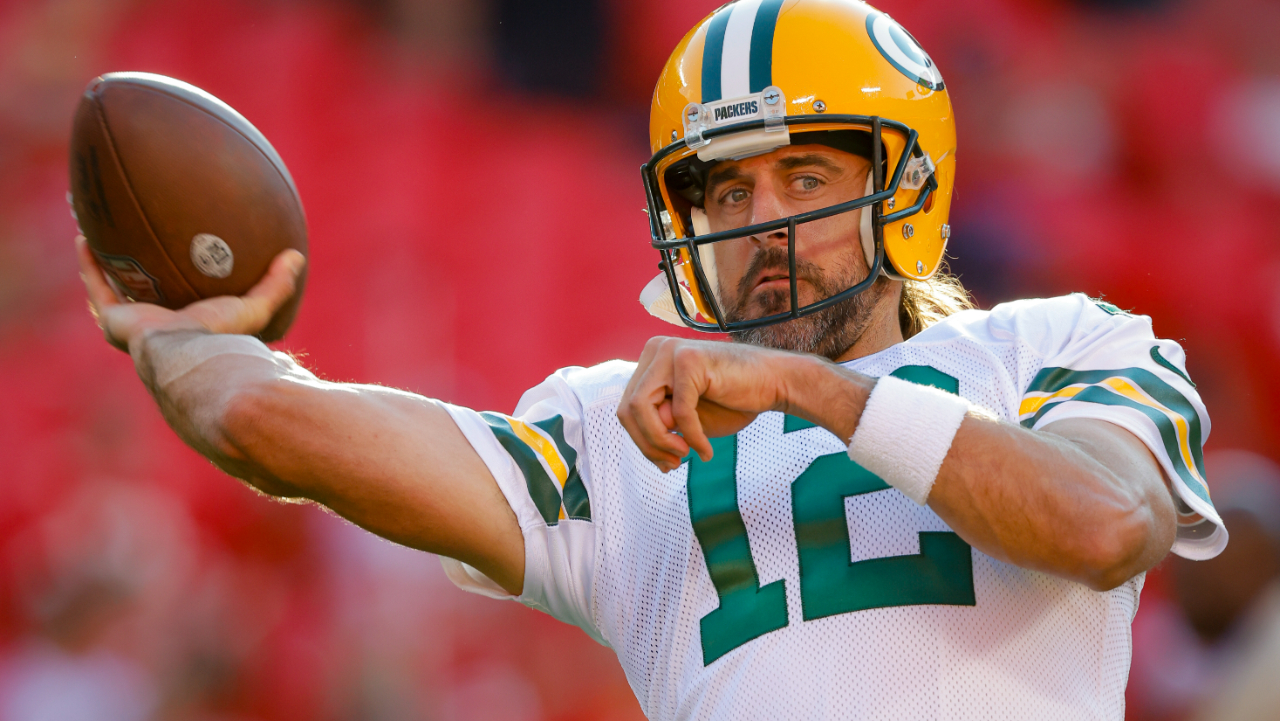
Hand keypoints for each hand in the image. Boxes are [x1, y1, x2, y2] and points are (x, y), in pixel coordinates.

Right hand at [76, 235, 304, 352]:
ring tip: (102, 236)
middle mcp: (157, 330)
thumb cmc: (225, 340)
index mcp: (188, 329)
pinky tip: (87, 237)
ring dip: (107, 265)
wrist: (192, 359)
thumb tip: (297, 256)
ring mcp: (133, 326)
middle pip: (144, 296)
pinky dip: (90, 265)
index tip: (177, 266)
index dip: (177, 288)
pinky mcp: (114, 322)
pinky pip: (98, 288)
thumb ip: (276, 285)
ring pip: (114, 290)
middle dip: (139, 275)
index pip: (182, 306)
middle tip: (136, 247)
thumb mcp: (255, 308)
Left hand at [618, 337, 815, 471]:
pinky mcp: (690, 360)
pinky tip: (706, 450)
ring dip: (661, 442)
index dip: (642, 441)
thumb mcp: (685, 418)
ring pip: (642, 409)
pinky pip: (679, 412)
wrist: (774, 384)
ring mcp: (671, 351)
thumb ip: (658, 423)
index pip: (627, 408)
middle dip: (648, 445)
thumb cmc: (732, 401)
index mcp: (651, 360)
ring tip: (684, 457)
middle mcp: (656, 349)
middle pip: (628, 409)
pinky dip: (692, 437)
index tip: (666, 462)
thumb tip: (640, 435)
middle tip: (674, 465)